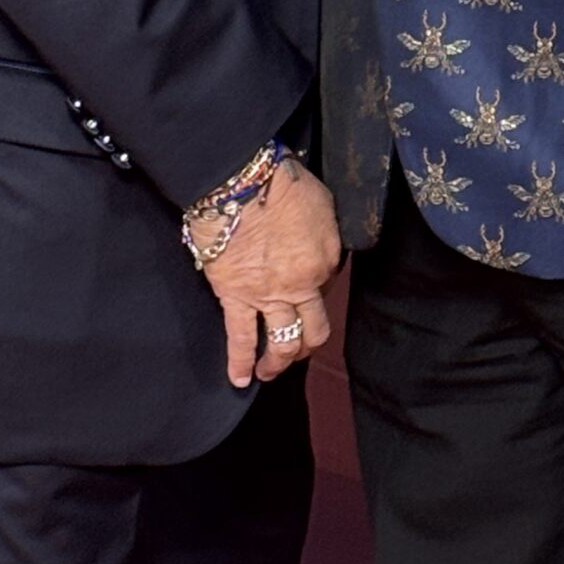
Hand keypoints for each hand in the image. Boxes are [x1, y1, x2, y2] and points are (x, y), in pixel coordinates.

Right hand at [198, 155, 342, 385]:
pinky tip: (240, 381)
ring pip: (283, 343)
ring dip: (279, 362)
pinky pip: (239, 338)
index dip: (320, 288)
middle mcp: (301, 287)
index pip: (328, 288)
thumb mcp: (323, 206)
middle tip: (301, 348)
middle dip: (309, 343)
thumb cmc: (282, 183)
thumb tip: (316, 252)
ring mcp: (268, 297)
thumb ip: (325, 236)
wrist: (240, 182)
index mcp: (326, 261)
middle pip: (314, 328)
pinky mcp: (234, 298)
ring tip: (272, 371)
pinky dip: (239, 363)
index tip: (307, 286)